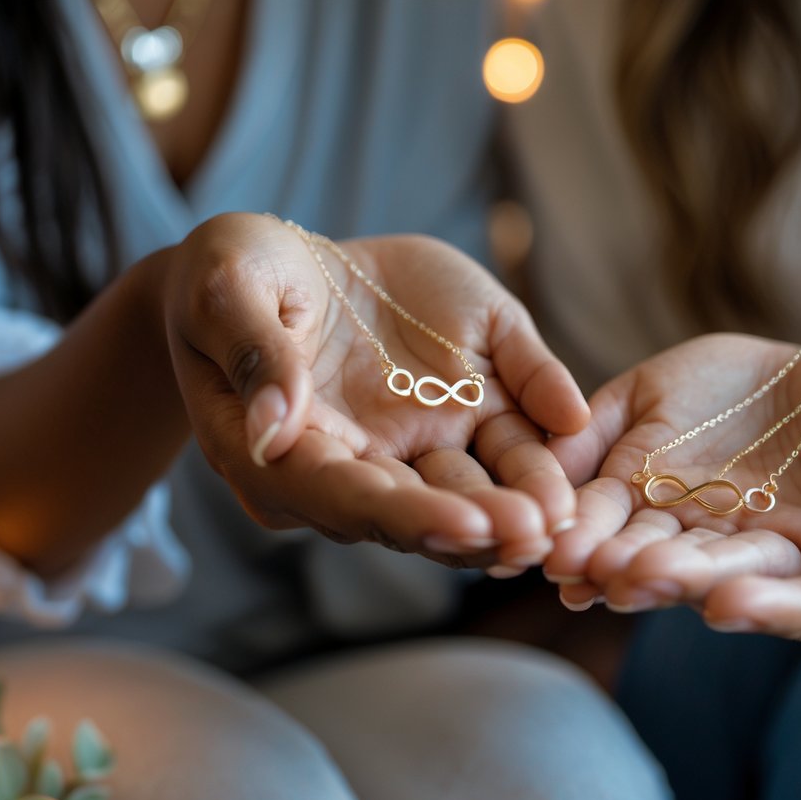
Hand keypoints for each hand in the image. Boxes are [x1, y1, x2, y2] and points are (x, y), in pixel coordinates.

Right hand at [164, 213, 587, 569]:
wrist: (285, 265)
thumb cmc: (233, 278)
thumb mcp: (225, 290)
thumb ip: (253, 354)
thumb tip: (274, 430)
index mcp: (287, 457)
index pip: (345, 497)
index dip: (401, 514)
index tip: (457, 523)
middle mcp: (362, 463)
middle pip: (419, 508)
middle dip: (474, 527)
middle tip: (529, 535)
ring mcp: (419, 438)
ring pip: (473, 482)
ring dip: (518, 503)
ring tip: (562, 515)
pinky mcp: (468, 403)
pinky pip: (510, 425)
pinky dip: (542, 431)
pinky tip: (575, 427)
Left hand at [545, 330, 800, 645]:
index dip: (774, 606)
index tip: (729, 605)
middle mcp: (777, 558)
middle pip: (726, 577)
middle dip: (675, 579)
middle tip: (627, 578)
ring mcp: (717, 521)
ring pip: (666, 545)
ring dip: (618, 555)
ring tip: (576, 558)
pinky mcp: (668, 478)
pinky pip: (626, 498)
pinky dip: (591, 509)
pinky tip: (555, 526)